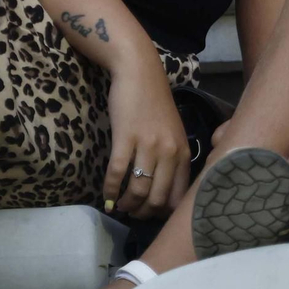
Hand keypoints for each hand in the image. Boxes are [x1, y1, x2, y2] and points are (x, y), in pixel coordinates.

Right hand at [103, 59, 190, 219]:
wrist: (139, 72)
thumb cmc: (155, 102)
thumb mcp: (173, 132)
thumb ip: (173, 158)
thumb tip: (163, 190)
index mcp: (183, 152)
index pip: (178, 196)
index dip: (163, 213)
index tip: (151, 216)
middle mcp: (168, 152)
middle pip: (158, 198)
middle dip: (143, 213)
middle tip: (132, 214)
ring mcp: (147, 145)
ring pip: (138, 190)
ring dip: (126, 204)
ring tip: (119, 207)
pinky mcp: (125, 137)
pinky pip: (117, 173)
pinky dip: (109, 189)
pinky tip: (105, 195)